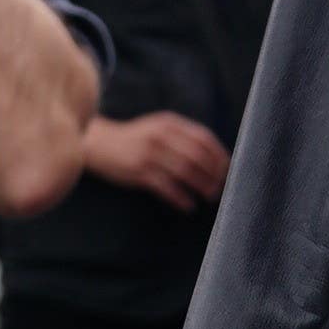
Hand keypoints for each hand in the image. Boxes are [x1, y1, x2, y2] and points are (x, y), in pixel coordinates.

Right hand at [84, 111, 230, 211]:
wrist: (100, 144)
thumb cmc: (136, 139)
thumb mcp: (159, 127)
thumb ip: (182, 136)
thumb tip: (213, 156)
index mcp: (170, 123)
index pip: (203, 137)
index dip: (219, 155)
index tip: (228, 169)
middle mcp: (161, 136)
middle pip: (197, 156)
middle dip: (213, 174)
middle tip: (221, 187)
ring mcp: (150, 154)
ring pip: (185, 172)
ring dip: (201, 186)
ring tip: (209, 197)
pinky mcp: (139, 172)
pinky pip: (166, 187)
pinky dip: (181, 197)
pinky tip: (189, 205)